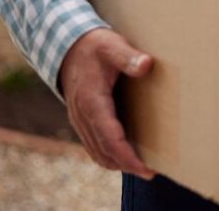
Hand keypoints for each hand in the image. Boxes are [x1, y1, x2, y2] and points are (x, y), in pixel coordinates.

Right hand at [58, 27, 155, 178]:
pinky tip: (124, 155)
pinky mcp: (82, 119)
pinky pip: (93, 144)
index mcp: (91, 101)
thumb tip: (147, 64)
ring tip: (141, 167)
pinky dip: (107, 154)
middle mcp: (83, 116)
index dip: (127, 156)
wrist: (68, 47)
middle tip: (150, 173)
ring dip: (116, 163)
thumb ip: (129, 57)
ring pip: (96, 151)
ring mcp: (80, 120)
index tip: (144, 168)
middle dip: (126, 165)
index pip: (110, 138)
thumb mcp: (112, 46)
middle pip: (103, 151)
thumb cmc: (95, 46)